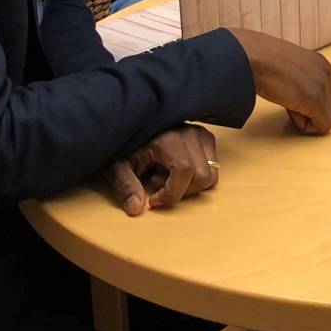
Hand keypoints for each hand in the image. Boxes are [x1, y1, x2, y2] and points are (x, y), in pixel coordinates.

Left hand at [102, 124, 218, 216]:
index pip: (185, 171)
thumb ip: (125, 185)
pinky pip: (212, 168)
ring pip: (211, 175)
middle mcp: (192, 135)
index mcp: (170, 139)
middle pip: (202, 177)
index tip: (153, 200)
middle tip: (157, 182)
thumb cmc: (127, 143)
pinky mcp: (206, 139)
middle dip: (181, 191)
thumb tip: (136, 208)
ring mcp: (202, 136)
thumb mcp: (118, 165)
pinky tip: (175, 169)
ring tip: (166, 175)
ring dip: (190, 185)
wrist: (136, 122)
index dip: (172, 193)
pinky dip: (196, 177)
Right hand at [227, 28, 330, 133]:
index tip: (297, 95)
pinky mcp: (317, 101)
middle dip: (316, 109)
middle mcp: (326, 72)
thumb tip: (295, 92)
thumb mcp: (286, 63)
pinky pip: (323, 126)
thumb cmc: (258, 58)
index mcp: (319, 62)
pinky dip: (307, 125)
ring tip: (289, 106)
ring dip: (311, 117)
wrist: (250, 57)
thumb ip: (299, 75)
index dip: (320, 98)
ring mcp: (323, 86)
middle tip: (291, 102)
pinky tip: (290, 112)